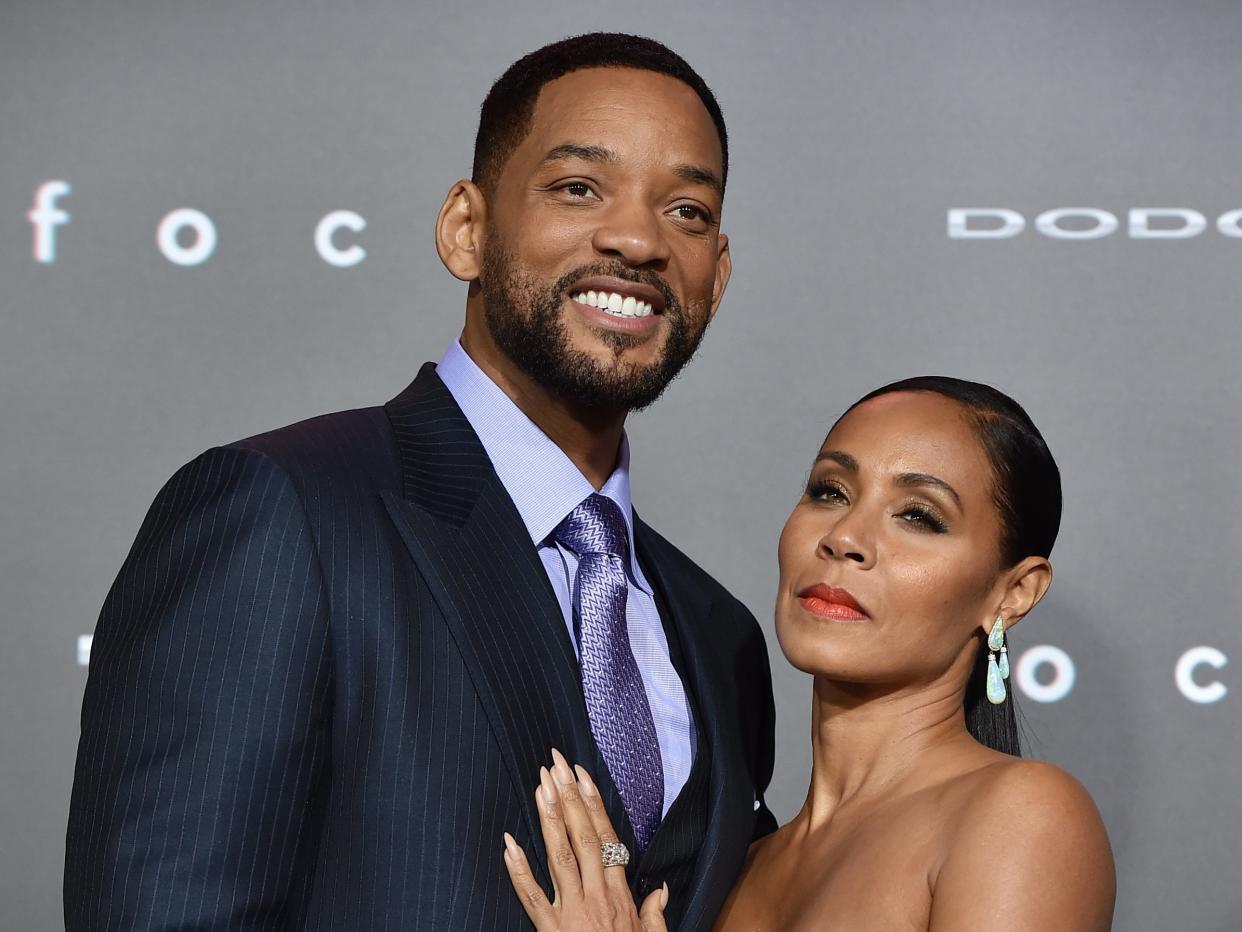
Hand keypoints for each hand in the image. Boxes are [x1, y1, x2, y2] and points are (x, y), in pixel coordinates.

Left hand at [503, 748, 668, 930]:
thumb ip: (655, 914)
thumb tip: (660, 890)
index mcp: (620, 897)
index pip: (607, 839)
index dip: (593, 804)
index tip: (582, 775)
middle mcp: (596, 898)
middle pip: (582, 839)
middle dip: (570, 798)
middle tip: (556, 765)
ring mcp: (571, 913)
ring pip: (559, 858)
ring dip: (549, 819)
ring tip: (540, 786)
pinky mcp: (550, 931)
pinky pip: (531, 897)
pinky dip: (518, 870)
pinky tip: (508, 843)